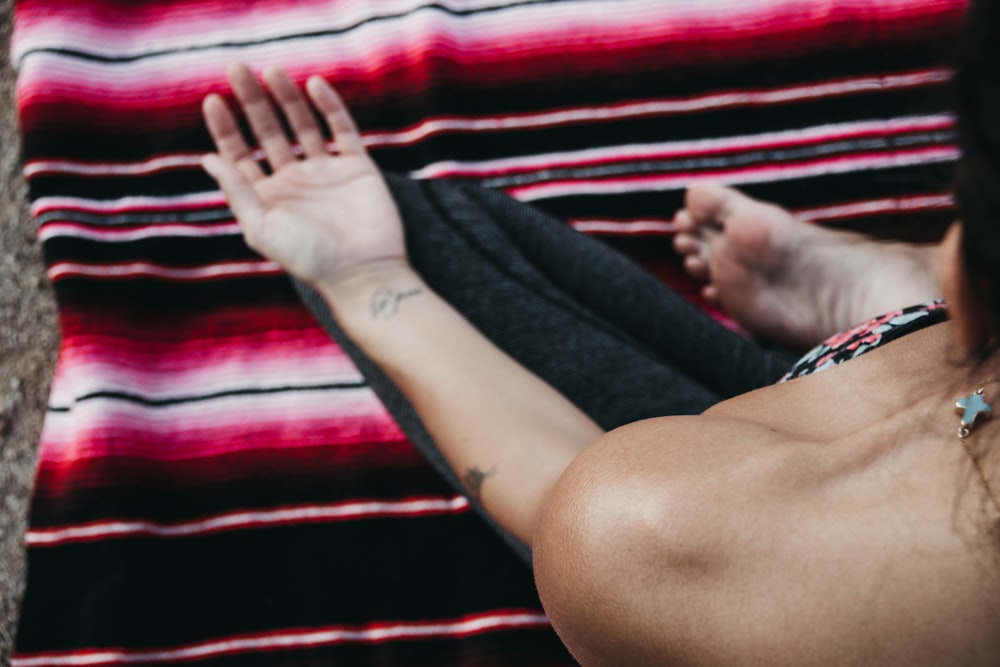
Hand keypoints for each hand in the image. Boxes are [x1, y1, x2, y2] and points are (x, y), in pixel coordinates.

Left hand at [202, 63, 406, 290]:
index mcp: (267, 196)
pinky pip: (341, 130)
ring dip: (286, 98)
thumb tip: (209, 159)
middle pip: (268, 131)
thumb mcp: (262, 228)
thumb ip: (237, 192)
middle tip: (237, 68)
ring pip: (302, 125)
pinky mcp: (356, 167)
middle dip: (252, 101)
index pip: (240, 154)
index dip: (226, 128)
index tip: (214, 100)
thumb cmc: (309, 258)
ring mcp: (326, 172)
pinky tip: (314, 85)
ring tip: (272, 70)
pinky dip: (329, 107)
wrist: (363, 271)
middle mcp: (294, 180)